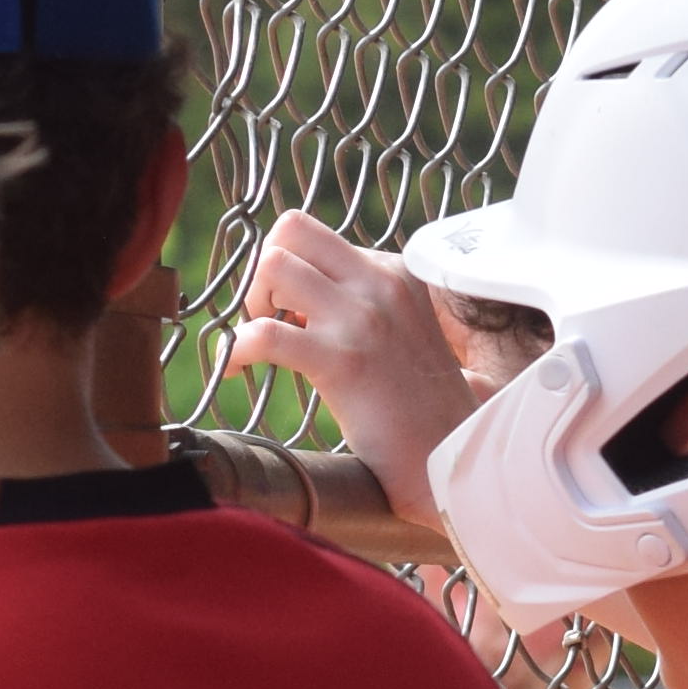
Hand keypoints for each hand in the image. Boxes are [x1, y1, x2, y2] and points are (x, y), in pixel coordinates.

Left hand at [227, 213, 486, 519]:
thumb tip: (299, 305)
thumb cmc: (426, 411)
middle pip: (292, 229)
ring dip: (252, 302)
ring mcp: (362, 319)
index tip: (295, 315)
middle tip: (269, 315)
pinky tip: (235, 371)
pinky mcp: (342, 361)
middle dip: (265, 268)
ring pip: (273, 264)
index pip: (318, 238)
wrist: (452, 459)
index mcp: (397, 274)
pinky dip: (235, 349)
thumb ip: (367, 306)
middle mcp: (381, 284)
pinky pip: (262, 333)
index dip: (294, 272)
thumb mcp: (407, 334)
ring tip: (260, 343)